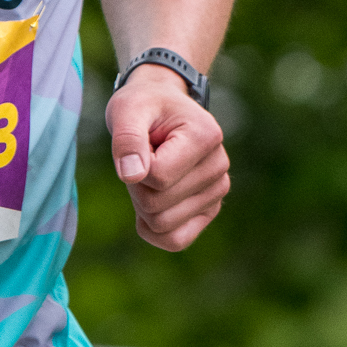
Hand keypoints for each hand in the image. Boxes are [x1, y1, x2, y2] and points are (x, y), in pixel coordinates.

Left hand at [106, 63, 229, 251]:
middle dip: (135, 186)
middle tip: (141, 158)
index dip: (133, 166)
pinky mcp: (209, 209)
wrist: (160, 108)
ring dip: (142, 203)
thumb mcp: (127, 110)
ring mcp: (217, 190)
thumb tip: (131, 176)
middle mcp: (219, 166)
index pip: (158, 177)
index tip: (139, 142)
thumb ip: (127, 139)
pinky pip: (176, 240)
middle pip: (157, 205)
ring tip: (150, 171)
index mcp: (206, 136)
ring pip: (163, 225)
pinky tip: (148, 205)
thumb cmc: (143, 106)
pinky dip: (153, 230)